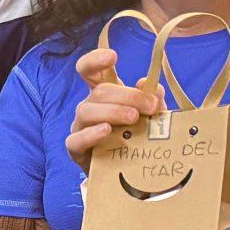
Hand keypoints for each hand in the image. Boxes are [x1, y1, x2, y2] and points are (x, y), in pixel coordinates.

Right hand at [64, 45, 163, 169]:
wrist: (124, 172)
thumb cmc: (135, 138)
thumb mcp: (149, 117)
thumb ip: (152, 101)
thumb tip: (153, 87)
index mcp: (103, 94)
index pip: (89, 70)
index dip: (95, 60)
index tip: (113, 56)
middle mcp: (88, 107)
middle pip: (99, 91)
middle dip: (127, 96)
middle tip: (150, 107)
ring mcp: (79, 127)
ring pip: (87, 111)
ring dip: (113, 112)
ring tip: (133, 119)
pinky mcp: (76, 149)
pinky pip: (76, 139)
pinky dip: (91, 134)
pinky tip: (106, 131)